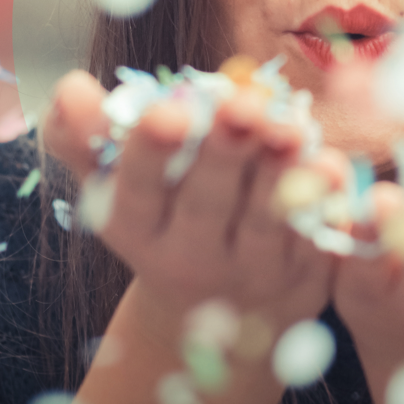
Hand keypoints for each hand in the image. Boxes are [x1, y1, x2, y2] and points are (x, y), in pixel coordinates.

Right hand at [39, 70, 341, 343]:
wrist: (217, 315)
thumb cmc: (162, 217)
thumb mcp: (111, 187)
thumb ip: (83, 136)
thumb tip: (72, 89)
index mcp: (136, 228)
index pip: (135, 191)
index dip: (150, 153)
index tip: (165, 111)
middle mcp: (189, 257)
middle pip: (206, 203)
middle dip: (223, 152)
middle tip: (242, 106)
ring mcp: (249, 270)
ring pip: (264, 220)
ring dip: (278, 172)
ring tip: (289, 126)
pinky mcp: (300, 274)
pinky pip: (314, 237)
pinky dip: (323, 203)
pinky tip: (331, 166)